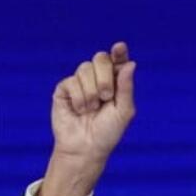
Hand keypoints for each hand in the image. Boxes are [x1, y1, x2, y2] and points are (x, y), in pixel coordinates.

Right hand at [41, 42, 136, 195]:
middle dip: (104, 77)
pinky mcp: (64, 89)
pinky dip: (79, 98)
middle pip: (100, 58)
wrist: (86, 148)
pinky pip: (72, 81)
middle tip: (106, 97)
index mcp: (115, 82)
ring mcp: (80, 82)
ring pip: (85, 68)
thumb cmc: (107, 133)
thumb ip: (126, 88)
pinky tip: (79, 110)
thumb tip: (130, 63)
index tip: (120, 47)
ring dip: (91, 92)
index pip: (117, 60)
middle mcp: (97, 79)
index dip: (119, 52)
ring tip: (91, 109)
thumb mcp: (123, 111)